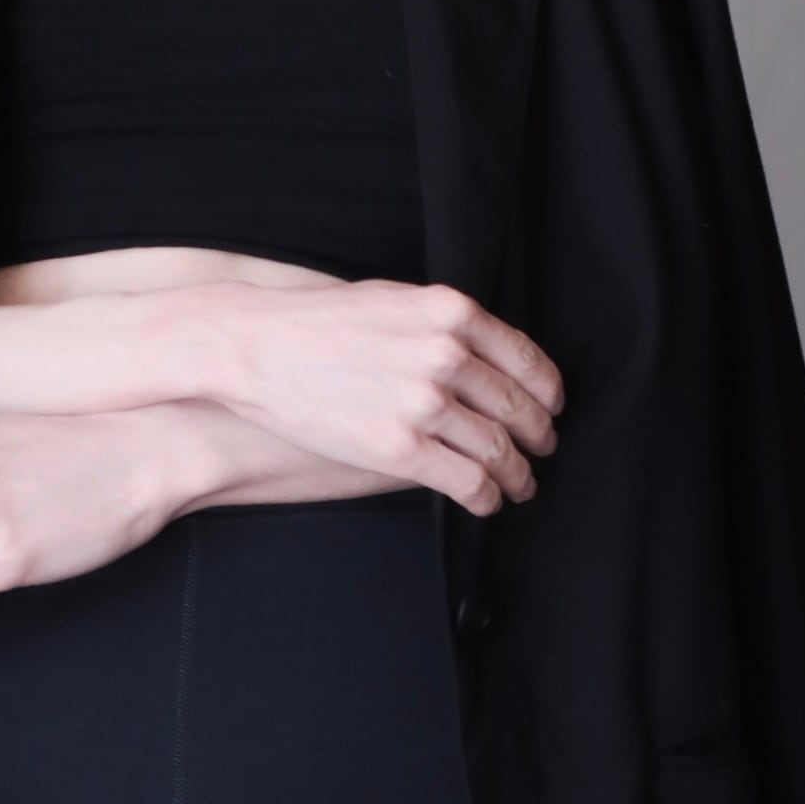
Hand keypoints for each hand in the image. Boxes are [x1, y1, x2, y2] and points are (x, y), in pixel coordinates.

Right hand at [199, 281, 562, 516]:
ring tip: (520, 485)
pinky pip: (467, 481)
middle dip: (538, 437)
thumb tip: (477, 354)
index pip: (525, 359)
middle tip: (543, 451)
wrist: (253, 348)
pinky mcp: (401, 449)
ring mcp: (425, 404)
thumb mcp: (392, 301)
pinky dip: (487, 497)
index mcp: (450, 313)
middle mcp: (446, 356)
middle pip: (517, 407)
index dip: (547, 391)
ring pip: (498, 450)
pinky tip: (488, 502)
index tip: (551, 409)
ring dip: (517, 474)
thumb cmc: (314, 325)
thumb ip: (440, 325)